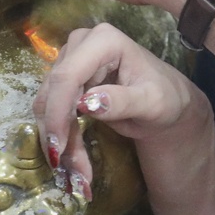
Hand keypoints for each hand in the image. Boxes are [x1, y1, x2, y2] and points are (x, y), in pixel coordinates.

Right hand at [33, 21, 206, 188]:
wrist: (166, 101)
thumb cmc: (165, 98)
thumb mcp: (152, 103)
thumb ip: (123, 101)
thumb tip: (86, 103)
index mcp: (105, 41)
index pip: (68, 76)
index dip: (58, 112)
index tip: (59, 149)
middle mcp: (81, 44)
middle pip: (53, 92)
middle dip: (59, 134)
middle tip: (75, 173)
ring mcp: (70, 59)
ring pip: (47, 105)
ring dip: (58, 141)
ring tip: (79, 172)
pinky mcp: (65, 78)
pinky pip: (51, 110)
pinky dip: (60, 137)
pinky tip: (72, 161)